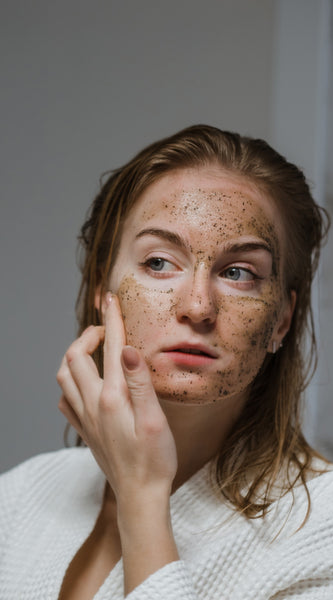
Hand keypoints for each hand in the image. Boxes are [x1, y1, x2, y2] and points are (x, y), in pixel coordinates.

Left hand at [57, 294, 177, 505]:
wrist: (140, 495)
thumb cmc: (155, 459)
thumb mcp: (155, 419)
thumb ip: (141, 383)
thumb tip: (129, 349)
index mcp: (113, 398)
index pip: (111, 348)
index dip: (112, 320)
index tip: (112, 299)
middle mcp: (93, 404)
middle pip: (74, 357)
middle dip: (87, 334)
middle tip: (105, 328)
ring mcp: (85, 418)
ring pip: (64, 377)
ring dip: (74, 356)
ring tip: (93, 349)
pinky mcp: (85, 430)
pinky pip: (65, 399)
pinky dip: (70, 382)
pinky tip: (85, 383)